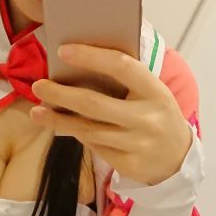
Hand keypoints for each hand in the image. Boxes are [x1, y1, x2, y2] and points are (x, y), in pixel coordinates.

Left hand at [29, 44, 192, 185]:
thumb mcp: (151, 93)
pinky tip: (64, 127)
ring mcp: (138, 144)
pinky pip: (95, 147)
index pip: (121, 67)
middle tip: (38, 86)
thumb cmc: (156, 115)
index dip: (91, 57)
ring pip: (88, 130)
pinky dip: (78, 135)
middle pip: (94, 104)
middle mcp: (147, 118)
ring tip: (37, 112)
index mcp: (156, 91)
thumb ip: (125, 80)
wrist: (178, 159)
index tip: (63, 51)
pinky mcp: (128, 164)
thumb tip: (77, 67)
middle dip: (61, 95)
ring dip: (58, 121)